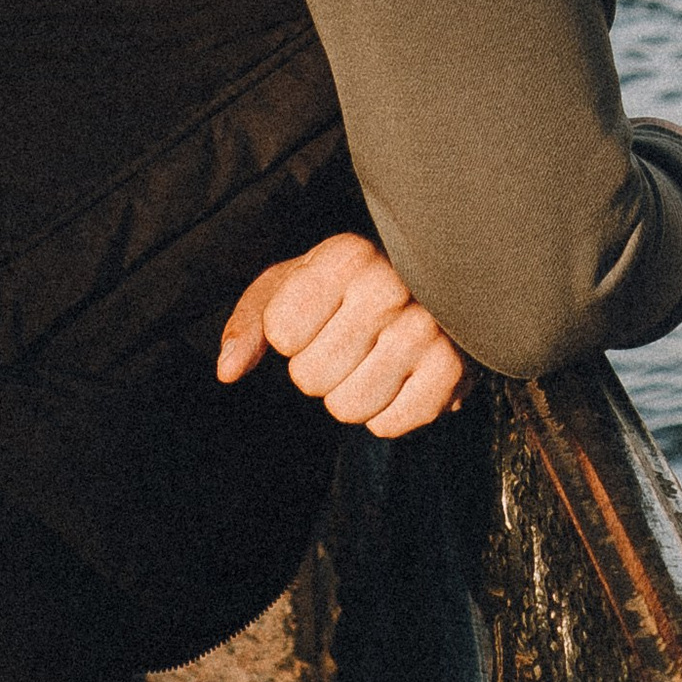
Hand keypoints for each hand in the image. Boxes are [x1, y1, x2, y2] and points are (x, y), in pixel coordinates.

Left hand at [217, 234, 472, 439]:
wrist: (442, 285)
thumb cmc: (352, 285)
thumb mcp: (295, 282)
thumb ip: (252, 320)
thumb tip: (227, 371)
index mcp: (347, 255)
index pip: (282, 333)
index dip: (291, 335)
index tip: (319, 314)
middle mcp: (390, 286)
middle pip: (310, 378)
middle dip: (320, 369)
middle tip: (350, 341)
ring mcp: (427, 328)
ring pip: (348, 408)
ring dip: (351, 395)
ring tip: (375, 360)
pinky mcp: (454, 369)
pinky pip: (390, 426)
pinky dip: (386, 415)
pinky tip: (399, 380)